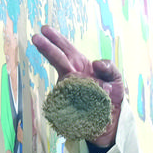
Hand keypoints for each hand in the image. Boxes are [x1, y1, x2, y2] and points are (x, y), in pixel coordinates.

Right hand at [30, 25, 124, 146]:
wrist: (111, 122)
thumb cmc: (111, 96)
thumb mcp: (116, 78)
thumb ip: (109, 67)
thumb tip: (95, 63)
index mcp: (80, 66)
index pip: (66, 50)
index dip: (56, 39)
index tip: (44, 29)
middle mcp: (71, 76)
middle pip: (59, 59)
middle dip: (48, 48)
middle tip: (36, 37)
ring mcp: (68, 90)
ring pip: (65, 79)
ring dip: (70, 81)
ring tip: (75, 77)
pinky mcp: (67, 104)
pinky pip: (69, 97)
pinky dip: (80, 96)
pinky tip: (88, 100)